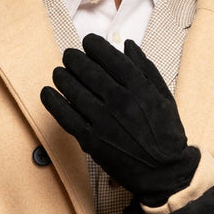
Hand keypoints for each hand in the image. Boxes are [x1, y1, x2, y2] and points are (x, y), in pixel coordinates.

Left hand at [40, 33, 200, 206]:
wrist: (163, 172)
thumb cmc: (166, 134)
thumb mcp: (164, 96)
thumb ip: (146, 69)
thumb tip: (127, 44)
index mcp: (140, 88)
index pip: (110, 57)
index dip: (95, 45)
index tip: (88, 42)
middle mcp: (120, 101)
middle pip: (88, 71)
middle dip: (75, 58)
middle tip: (69, 55)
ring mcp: (104, 121)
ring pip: (73, 90)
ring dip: (62, 77)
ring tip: (59, 72)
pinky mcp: (91, 140)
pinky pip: (65, 116)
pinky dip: (53, 102)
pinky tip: (48, 92)